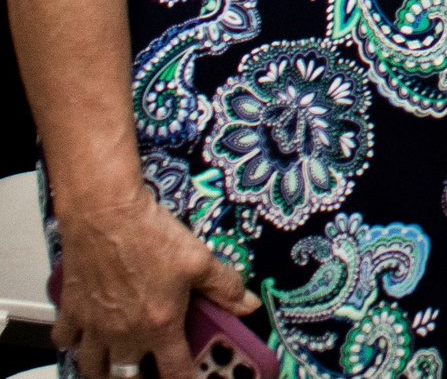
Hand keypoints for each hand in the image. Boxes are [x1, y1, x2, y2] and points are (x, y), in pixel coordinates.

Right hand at [53, 187, 257, 378]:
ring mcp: (93, 325)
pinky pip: (65, 340)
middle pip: (124, 377)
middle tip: (148, 370)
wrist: (107, 215)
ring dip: (104, 369)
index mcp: (159, 326)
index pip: (174, 371)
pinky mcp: (71, 310)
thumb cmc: (153, 236)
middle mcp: (123, 333)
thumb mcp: (200, 260)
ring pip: (91, 366)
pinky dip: (73, 342)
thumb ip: (226, 287)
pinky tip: (85, 334)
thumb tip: (249, 306)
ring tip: (116, 362)